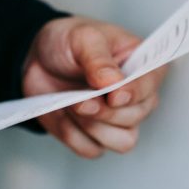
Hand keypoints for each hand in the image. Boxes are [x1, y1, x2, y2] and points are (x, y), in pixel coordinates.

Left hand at [22, 17, 167, 157]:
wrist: (38, 58)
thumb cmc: (68, 42)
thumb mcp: (82, 38)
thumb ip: (98, 59)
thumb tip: (114, 82)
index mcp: (142, 66)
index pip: (151, 86)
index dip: (134, 94)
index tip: (113, 95)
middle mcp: (136, 96)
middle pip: (135, 117)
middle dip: (104, 111)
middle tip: (79, 99)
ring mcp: (117, 119)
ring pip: (121, 142)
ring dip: (92, 126)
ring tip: (71, 104)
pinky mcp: (94, 135)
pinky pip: (92, 149)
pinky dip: (73, 135)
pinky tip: (63, 114)